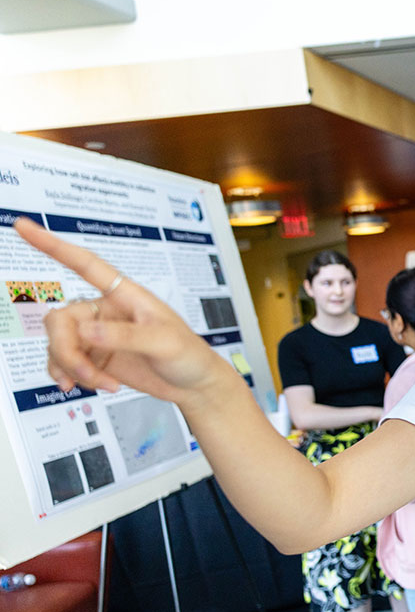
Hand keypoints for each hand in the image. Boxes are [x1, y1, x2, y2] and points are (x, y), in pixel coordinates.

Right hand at [14, 219, 229, 408]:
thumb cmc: (189, 355)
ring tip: (99, 383)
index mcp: (125, 295)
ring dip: (71, 367)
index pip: (85, 264)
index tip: (23, 226)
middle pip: (60, 319)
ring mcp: (97, 335)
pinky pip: (63, 362)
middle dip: (66, 350)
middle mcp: (106, 311)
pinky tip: (87, 385)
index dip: (53, 245)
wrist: (194, 385)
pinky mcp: (94, 357)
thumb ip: (125, 335)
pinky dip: (70, 376)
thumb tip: (86, 331)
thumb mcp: (165, 342)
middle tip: (85, 373)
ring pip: (58, 344)